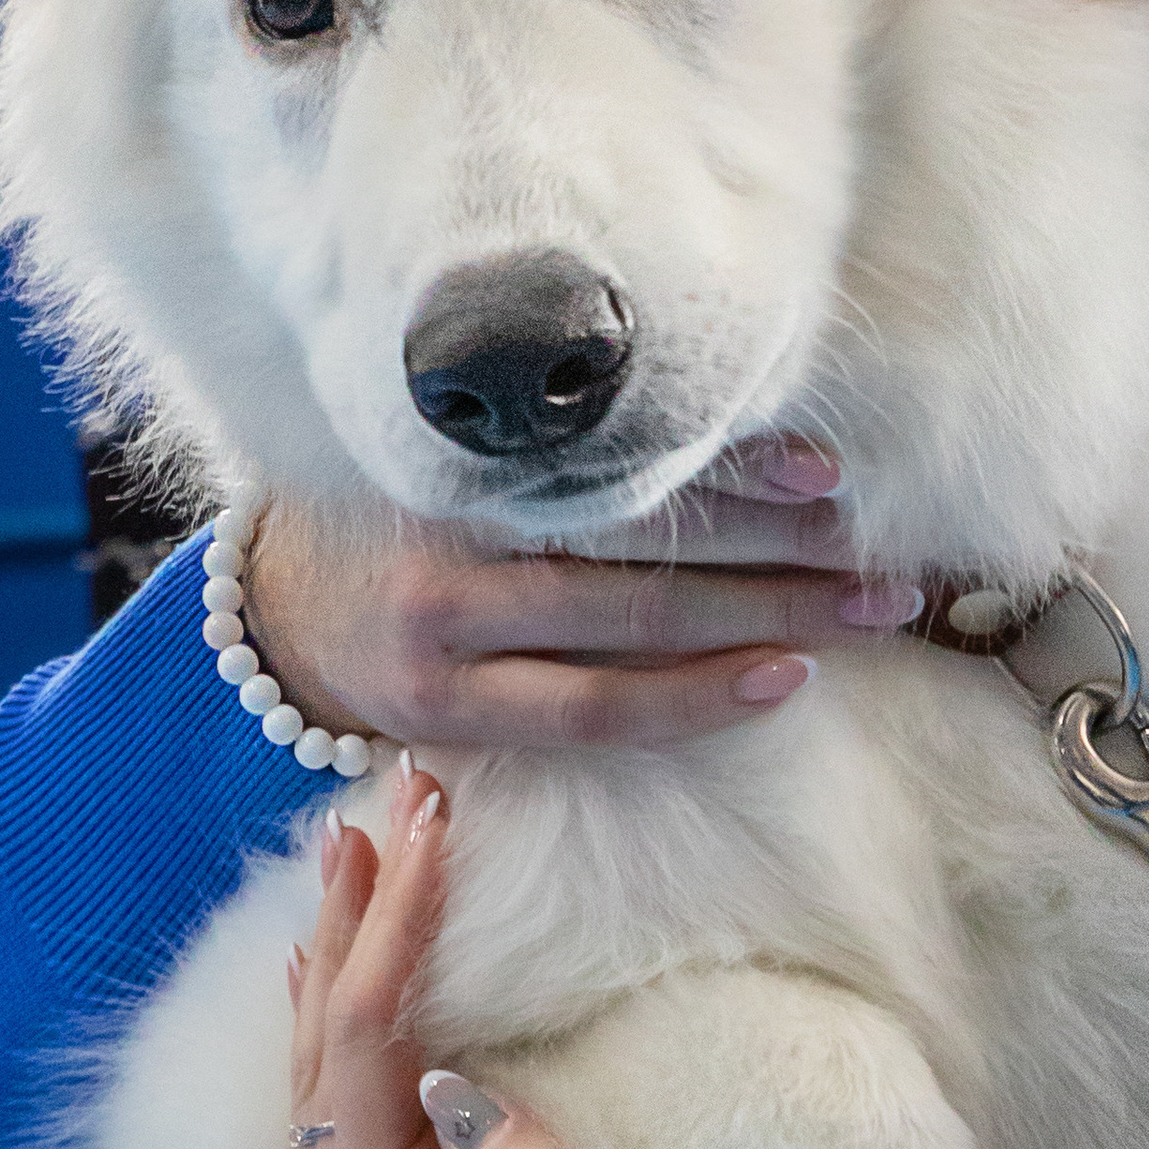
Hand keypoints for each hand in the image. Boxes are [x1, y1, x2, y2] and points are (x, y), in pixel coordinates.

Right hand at [249, 442, 924, 753]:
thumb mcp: (461, 457)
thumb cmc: (401, 517)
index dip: (734, 467)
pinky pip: (597, 710)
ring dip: (768, 619)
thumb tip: (738, 438)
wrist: (268, 612)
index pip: (622, 460)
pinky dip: (697, 696)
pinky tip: (779, 679)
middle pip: (647, 538)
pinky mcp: (450, 709)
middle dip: (780, 547)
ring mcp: (448, 628)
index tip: (830, 476)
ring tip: (865, 612)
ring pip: (638, 625)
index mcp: (464, 451)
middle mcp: (454, 531)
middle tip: (881, 553)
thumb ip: (564, 450)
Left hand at [284, 761, 651, 1148]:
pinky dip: (324, 1040)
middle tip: (372, 815)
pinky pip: (316, 1127)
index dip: (397, 925)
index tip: (430, 830)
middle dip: (348, 926)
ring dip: (327, 973)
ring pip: (307, 1085)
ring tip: (343, 870)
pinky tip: (321, 986)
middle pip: (321, 1052)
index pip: (374, 1042)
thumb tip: (445, 1081)